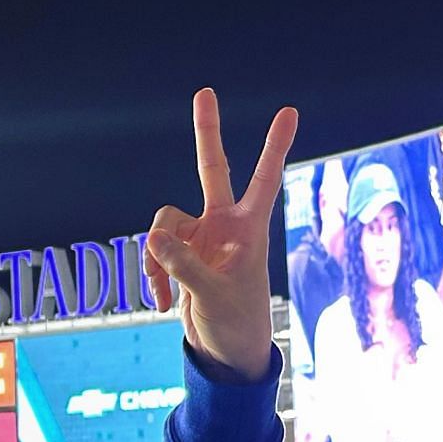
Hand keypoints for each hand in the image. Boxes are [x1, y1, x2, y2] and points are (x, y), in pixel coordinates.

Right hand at [144, 88, 299, 378]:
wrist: (225, 351)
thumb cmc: (236, 322)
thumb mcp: (212, 296)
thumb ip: (185, 266)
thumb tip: (155, 236)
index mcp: (248, 229)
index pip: (264, 179)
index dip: (275, 146)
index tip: (290, 111)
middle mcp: (224, 224)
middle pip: (212, 168)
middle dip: (206, 131)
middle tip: (204, 91)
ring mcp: (200, 236)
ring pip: (164, 224)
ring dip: (156, 258)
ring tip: (165, 293)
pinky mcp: (179, 253)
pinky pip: (153, 250)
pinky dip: (152, 274)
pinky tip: (160, 302)